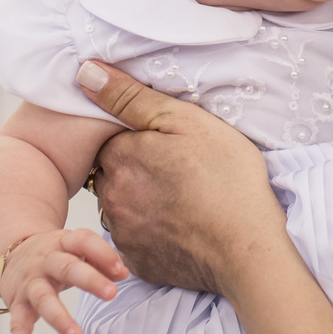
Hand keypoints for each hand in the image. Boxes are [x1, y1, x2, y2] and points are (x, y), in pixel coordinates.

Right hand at [0, 228, 125, 333]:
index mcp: (64, 243)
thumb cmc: (55, 253)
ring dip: (58, 318)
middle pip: (67, 268)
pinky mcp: (17, 304)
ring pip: (43, 299)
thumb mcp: (76, 249)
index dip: (103, 253)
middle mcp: (45, 261)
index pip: (84, 241)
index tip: (121, 270)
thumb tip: (123, 273)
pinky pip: (17, 326)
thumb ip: (100, 259)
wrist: (11, 253)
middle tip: (111, 294)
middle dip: (90, 280)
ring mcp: (30, 283)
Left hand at [78, 61, 287, 297]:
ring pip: (123, 207)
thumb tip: (85, 73)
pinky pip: (136, 240)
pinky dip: (154, 232)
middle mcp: (112, 196)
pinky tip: (184, 225)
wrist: (246, 248)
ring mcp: (123, 233)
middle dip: (137, 170)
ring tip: (182, 200)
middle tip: (178, 171)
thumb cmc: (227, 179)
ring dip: (142, 202)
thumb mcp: (186, 121)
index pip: (112, 139)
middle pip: (113, 173)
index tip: (169, 145)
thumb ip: (131, 97)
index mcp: (121, 156)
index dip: (141, 139)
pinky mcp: (137, 261)